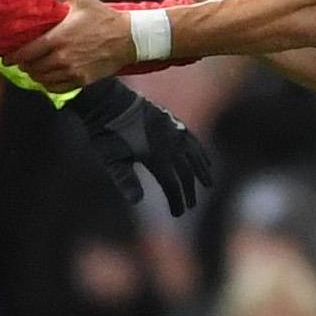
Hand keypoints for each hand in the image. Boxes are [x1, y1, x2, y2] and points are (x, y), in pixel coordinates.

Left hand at [7, 0, 134, 91]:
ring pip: (43, 79)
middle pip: (33, 68)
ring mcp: (73, 70)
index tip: (6, 59)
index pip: (27, 52)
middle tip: (21, 62)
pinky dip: (49, 85)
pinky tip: (48, 79)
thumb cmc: (103, 17)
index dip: (13, 57)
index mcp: (58, 38)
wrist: (129, 38)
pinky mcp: (82, 80)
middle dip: (24, 66)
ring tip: (33, 70)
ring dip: (36, 76)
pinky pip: (57, 88)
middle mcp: (62, 57)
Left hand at [68, 78, 211, 215]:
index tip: (177, 214)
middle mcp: (170, 143)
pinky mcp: (172, 121)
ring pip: (194, 155)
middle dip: (189, 191)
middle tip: (190, 206)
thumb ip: (125, 180)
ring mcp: (173, 130)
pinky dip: (200, 151)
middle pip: (186, 173)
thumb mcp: (111, 159)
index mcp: (156, 156)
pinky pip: (192, 139)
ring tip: (208, 184)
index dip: (177, 201)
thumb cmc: (106, 133)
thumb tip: (136, 202)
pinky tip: (203, 158)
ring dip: (201, 171)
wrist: (108, 101)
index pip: (173, 185)